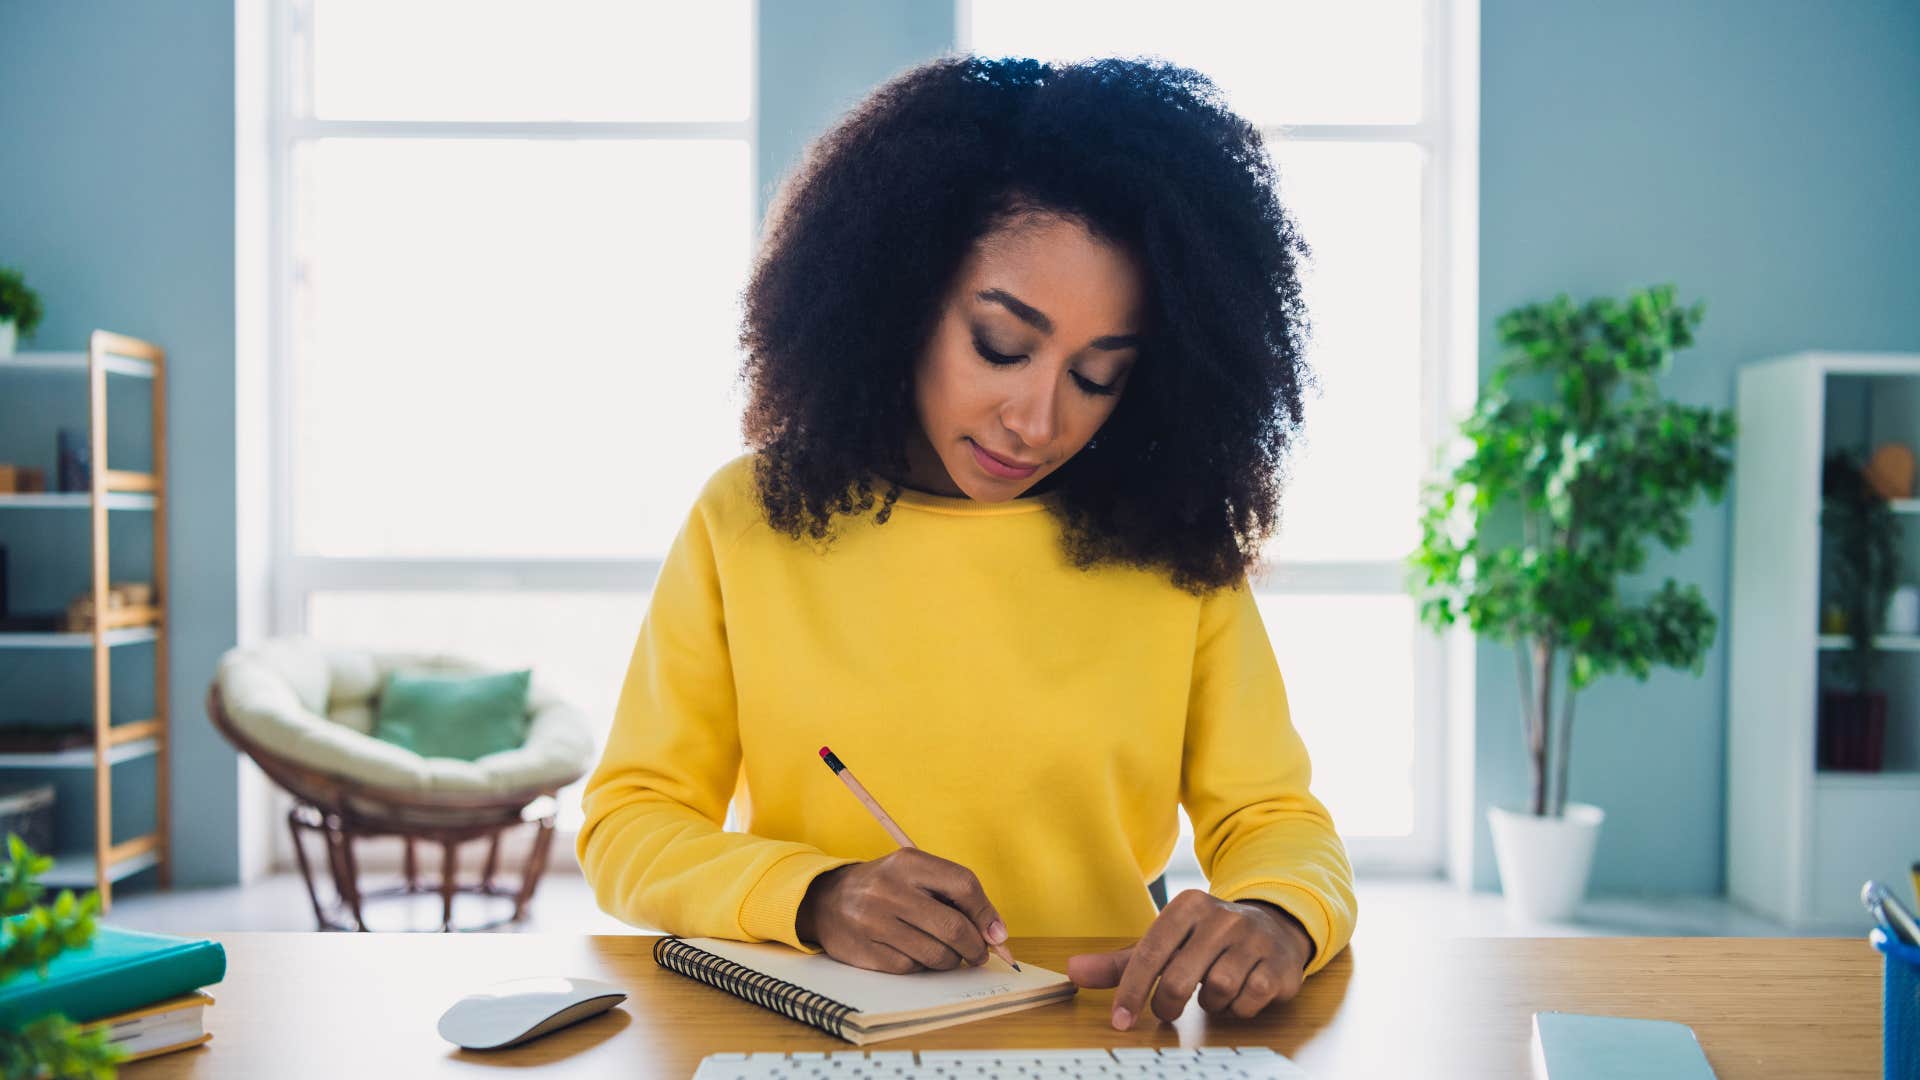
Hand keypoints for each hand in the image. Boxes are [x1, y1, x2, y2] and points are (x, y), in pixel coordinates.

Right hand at [794, 849, 1008, 973]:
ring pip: (936, 954)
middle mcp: (890, 890)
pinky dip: (924, 967)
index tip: (997, 934)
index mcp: (908, 862)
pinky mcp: (866, 951)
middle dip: (975, 947)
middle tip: (979, 954)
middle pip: (953, 927)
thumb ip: (954, 895)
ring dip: (952, 960)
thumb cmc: (886, 887)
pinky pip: (913, 968)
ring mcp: (875, 922)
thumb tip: (997, 935)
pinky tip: (919, 955)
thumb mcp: (915, 873)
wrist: (826, 900)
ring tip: (949, 954)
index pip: (963, 885)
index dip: (987, 913)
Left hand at [1066, 890, 1313, 1027]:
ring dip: (1209, 1003)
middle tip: (1166, 1011)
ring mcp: (1254, 939)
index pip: (1150, 951)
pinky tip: (1239, 993)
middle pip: (1180, 978)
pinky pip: (1248, 1000)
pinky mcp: (1279, 964)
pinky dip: (1238, 1007)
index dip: (1131, 990)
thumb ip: (1120, 961)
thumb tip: (1072, 972)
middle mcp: (1222, 917)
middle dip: (1167, 1004)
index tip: (1120, 1021)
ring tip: (1211, 990)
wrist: (1273, 925)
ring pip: (1216, 991)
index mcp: (1188, 905)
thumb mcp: (1165, 943)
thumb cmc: (1206, 940)